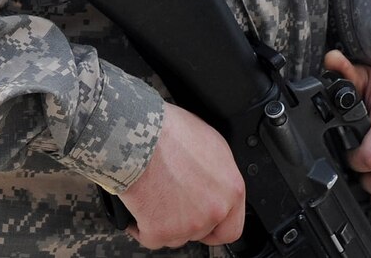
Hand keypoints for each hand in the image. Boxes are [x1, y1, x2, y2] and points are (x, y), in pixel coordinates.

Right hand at [117, 104, 246, 249]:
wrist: (138, 135)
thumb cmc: (168, 131)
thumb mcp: (210, 142)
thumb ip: (218, 173)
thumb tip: (213, 182)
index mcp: (231, 189)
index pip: (231, 227)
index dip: (215, 226)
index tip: (205, 224)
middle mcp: (214, 210)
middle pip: (201, 232)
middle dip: (186, 220)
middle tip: (171, 202)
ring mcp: (188, 224)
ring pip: (177, 236)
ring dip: (165, 223)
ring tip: (153, 198)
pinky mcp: (160, 230)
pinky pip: (151, 238)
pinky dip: (141, 227)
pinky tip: (139, 207)